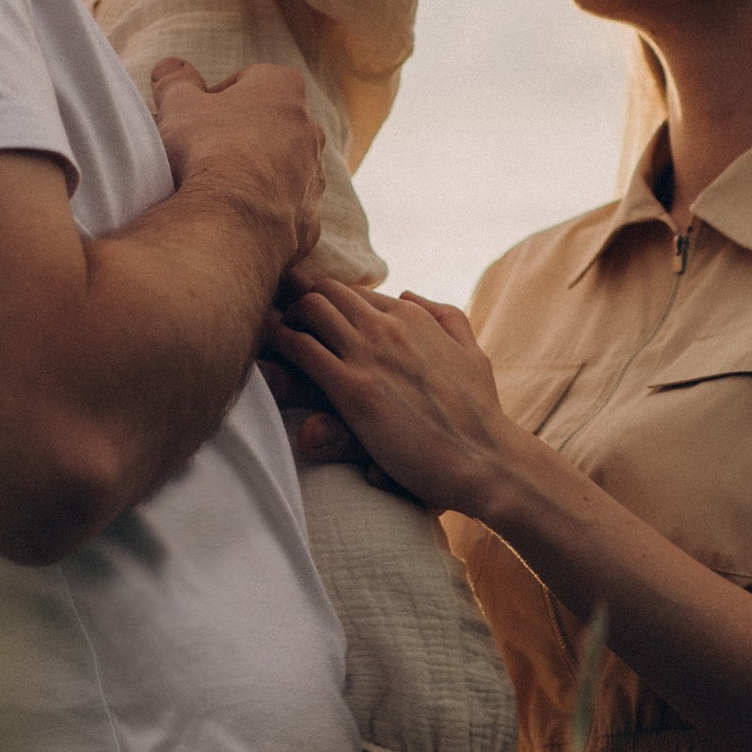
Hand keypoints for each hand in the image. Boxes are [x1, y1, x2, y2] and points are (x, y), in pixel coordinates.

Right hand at [152, 58, 324, 269]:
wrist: (231, 222)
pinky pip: (286, 211)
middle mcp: (310, 131)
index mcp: (284, 90)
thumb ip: (175, 81)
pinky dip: (264, 213)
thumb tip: (171, 67)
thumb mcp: (179, 106)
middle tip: (204, 151)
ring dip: (256, 174)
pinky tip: (235, 219)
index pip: (252, 79)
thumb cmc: (207, 151)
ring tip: (218, 189)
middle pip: (271, 124)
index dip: (220, 95)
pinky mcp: (310, 222)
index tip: (197, 115)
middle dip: (242, 134)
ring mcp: (314, 178)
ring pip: (283, 169)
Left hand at [276, 282, 518, 518]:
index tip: (308, 321)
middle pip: (325, 292)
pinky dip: (278, 348)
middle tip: (280, 332)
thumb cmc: (481, 415)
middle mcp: (390, 325)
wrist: (487, 459)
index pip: (354, 292)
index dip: (327, 305)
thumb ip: (447, 317)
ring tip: (268, 344)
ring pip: (309, 310)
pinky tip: (264, 362)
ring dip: (284, 322)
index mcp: (413, 317)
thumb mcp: (473, 353)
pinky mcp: (354, 389)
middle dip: (298, 306)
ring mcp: (370, 354)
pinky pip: (301, 350)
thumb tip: (409, 293)